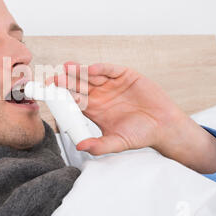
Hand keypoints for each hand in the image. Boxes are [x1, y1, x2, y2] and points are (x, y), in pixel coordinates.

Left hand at [47, 61, 215, 173]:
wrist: (164, 126)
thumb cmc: (140, 135)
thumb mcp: (118, 142)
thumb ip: (100, 146)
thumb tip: (80, 147)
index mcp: (92, 109)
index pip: (73, 100)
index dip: (63, 96)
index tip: (51, 95)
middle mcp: (99, 94)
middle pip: (79, 85)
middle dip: (67, 81)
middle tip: (55, 79)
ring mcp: (111, 84)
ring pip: (91, 75)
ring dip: (80, 72)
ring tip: (68, 68)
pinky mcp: (124, 75)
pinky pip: (110, 70)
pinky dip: (102, 69)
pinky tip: (92, 70)